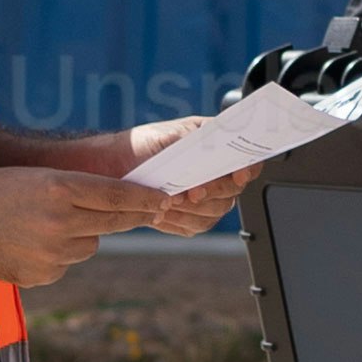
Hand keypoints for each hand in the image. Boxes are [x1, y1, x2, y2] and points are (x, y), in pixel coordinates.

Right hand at [0, 162, 141, 294]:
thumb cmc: (0, 190)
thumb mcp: (41, 176)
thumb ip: (79, 189)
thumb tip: (124, 203)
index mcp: (59, 188)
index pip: (117, 195)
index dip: (145, 198)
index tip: (165, 199)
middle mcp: (59, 222)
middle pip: (113, 222)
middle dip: (132, 216)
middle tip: (149, 209)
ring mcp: (51, 253)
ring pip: (91, 244)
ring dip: (82, 236)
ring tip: (46, 225)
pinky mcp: (43, 275)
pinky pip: (67, 263)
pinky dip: (58, 255)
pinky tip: (30, 244)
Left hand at [111, 137, 241, 239]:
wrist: (112, 168)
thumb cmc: (142, 145)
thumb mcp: (170, 135)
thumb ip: (196, 142)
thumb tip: (214, 149)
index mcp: (218, 147)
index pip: (248, 160)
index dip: (248, 169)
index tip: (237, 174)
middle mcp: (216, 173)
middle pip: (232, 192)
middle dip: (212, 193)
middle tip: (190, 192)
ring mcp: (205, 198)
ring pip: (214, 212)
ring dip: (192, 209)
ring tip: (168, 201)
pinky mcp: (189, 218)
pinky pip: (195, 226)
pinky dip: (179, 220)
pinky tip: (162, 212)